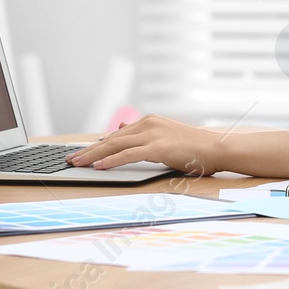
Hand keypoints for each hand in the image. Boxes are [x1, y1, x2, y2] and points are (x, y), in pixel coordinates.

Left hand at [65, 115, 224, 174]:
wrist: (217, 148)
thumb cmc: (195, 147)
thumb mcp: (165, 137)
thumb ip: (143, 135)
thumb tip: (120, 130)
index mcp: (149, 121)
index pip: (117, 135)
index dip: (97, 145)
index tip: (82, 153)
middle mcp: (148, 123)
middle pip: (111, 139)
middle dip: (88, 150)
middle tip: (70, 159)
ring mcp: (152, 134)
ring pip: (115, 145)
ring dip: (92, 155)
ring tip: (76, 163)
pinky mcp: (158, 147)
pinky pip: (128, 154)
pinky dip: (110, 161)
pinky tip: (98, 167)